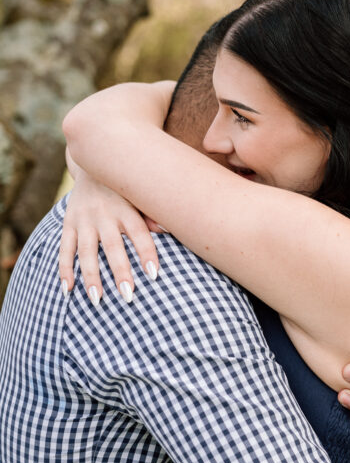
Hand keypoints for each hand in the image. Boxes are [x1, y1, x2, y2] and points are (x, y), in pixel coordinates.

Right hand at [59, 173, 159, 304]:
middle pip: (112, 246)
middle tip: (127, 295)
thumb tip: (171, 228)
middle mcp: (104, 215)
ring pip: (86, 251)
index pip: (139, 233)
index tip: (153, 274)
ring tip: (96, 299)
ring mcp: (84, 220)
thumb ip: (152, 214)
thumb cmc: (125, 189)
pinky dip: (65, 269)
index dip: (146, 253)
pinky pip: (65, 248)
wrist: (92, 164)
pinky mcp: (69, 223)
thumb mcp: (139, 196)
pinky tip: (68, 289)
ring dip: (90, 276)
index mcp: (126, 209)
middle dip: (119, 271)